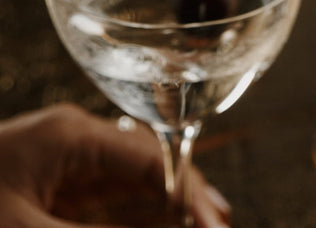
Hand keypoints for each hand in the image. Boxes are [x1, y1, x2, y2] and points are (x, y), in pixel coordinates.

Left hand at [0, 104, 230, 226]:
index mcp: (72, 136)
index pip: (147, 157)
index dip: (186, 190)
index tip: (214, 224)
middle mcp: (78, 141)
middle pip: (147, 164)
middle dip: (184, 196)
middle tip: (218, 225)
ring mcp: (69, 163)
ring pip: (132, 182)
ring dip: (166, 207)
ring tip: (205, 223)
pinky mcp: (59, 186)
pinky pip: (111, 199)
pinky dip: (139, 213)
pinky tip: (163, 222)